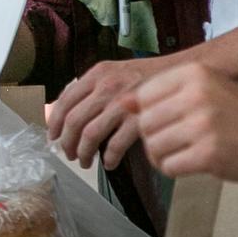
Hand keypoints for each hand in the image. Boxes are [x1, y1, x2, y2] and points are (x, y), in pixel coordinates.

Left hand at [47, 56, 173, 167]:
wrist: (184, 73)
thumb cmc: (148, 77)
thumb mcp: (115, 72)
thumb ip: (90, 88)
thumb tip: (59, 109)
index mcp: (98, 73)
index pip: (65, 100)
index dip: (55, 122)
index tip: (53, 136)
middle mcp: (108, 86)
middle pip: (74, 121)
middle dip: (67, 142)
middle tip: (68, 154)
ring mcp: (124, 103)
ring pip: (90, 135)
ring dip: (84, 153)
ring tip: (84, 161)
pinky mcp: (140, 120)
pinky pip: (115, 145)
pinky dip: (109, 158)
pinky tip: (109, 163)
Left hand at [130, 64, 237, 179]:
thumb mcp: (204, 89)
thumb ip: (163, 94)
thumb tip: (122, 103)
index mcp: (194, 74)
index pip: (144, 94)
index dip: (148, 113)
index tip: (166, 120)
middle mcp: (196, 96)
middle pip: (145, 123)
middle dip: (154, 137)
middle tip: (174, 141)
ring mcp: (202, 126)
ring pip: (153, 146)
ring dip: (162, 155)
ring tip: (181, 153)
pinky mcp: (208, 155)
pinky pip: (168, 166)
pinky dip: (173, 169)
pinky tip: (188, 164)